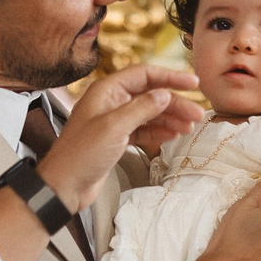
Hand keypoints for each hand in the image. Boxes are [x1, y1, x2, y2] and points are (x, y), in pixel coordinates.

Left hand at [33, 63, 202, 211]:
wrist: (64, 185)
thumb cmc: (80, 155)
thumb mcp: (114, 127)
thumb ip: (142, 108)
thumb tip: (164, 94)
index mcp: (106, 90)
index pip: (144, 75)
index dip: (171, 77)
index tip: (193, 84)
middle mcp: (111, 102)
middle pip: (150, 95)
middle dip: (175, 103)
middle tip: (197, 114)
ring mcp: (114, 121)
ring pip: (149, 113)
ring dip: (170, 119)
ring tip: (189, 127)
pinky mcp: (116, 139)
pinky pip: (143, 130)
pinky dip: (158, 132)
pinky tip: (172, 136)